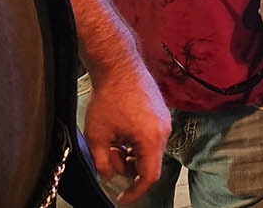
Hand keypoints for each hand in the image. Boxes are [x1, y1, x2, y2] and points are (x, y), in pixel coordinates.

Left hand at [83, 63, 170, 203]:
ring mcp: (165, 121)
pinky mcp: (161, 114)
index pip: (149, 176)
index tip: (123, 197)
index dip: (135, 191)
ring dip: (130, 153)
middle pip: (148, 163)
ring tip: (112, 141)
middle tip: (108, 157)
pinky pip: (151, 137)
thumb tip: (109, 176)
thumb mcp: (97, 136)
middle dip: (127, 167)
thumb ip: (103, 163)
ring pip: (149, 150)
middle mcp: (163, 131)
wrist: (120, 67)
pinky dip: (136, 142)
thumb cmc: (109, 97)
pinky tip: (121, 131)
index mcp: (150, 139)